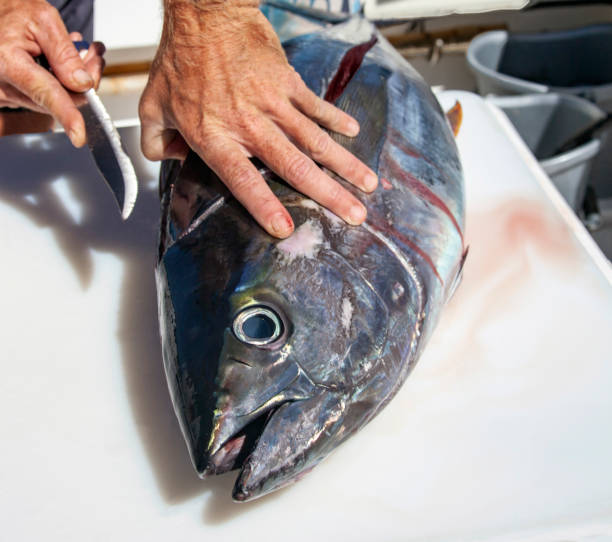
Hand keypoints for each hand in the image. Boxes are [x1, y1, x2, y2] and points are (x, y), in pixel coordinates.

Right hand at [0, 0, 104, 145]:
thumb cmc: (12, 12)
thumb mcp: (44, 21)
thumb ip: (65, 54)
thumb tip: (83, 83)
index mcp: (9, 61)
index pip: (46, 93)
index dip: (67, 115)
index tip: (79, 135)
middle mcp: (3, 84)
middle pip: (59, 99)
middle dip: (84, 81)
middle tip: (94, 57)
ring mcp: (5, 94)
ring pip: (53, 101)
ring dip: (73, 81)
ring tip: (79, 53)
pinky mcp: (9, 98)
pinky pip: (43, 99)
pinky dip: (59, 84)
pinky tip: (61, 65)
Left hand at [139, 1, 377, 237]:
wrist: (206, 14)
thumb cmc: (181, 60)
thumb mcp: (153, 106)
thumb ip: (157, 142)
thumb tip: (170, 159)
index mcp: (216, 136)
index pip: (242, 180)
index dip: (264, 206)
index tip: (285, 228)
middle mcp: (249, 125)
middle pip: (294, 166)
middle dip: (328, 193)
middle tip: (354, 214)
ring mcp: (273, 103)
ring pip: (315, 140)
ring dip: (344, 164)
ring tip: (368, 183)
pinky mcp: (287, 83)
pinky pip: (316, 106)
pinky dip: (336, 120)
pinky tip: (354, 133)